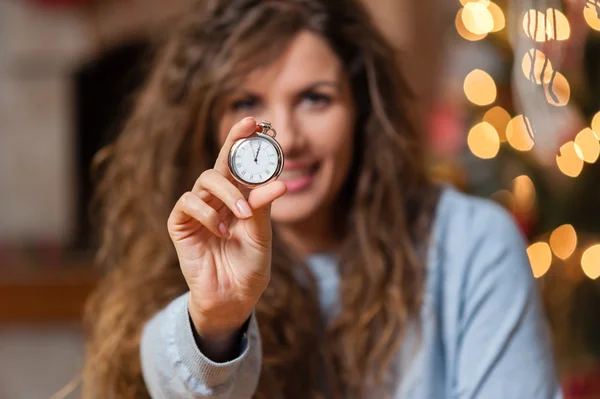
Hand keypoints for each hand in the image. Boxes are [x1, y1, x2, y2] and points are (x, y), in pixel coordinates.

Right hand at [167, 117, 286, 357]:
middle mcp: (218, 199)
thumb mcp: (261, 235)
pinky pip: (188, 204)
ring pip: (205, 180)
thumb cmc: (250, 267)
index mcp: (240, 199)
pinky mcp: (180, 225)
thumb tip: (275, 181)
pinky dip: (207, 213)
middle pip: (221, 162)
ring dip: (227, 192)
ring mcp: (198, 211)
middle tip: (250, 126)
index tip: (261, 124)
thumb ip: (263, 208)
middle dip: (234, 142)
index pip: (241, 166)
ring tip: (244, 215)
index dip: (247, 143)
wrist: (233, 298)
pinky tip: (221, 230)